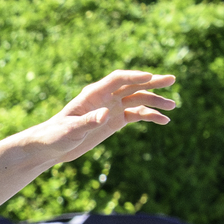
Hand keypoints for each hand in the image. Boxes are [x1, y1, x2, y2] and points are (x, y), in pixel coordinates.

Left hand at [32, 70, 176, 161]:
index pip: (117, 79)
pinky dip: (150, 116)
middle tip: (172, 80)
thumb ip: (88, 121)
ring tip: (172, 107)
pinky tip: (163, 120)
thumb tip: (106, 114)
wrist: (50, 146)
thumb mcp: (71, 130)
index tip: (150, 77)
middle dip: (152, 82)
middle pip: (132, 85)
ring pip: (138, 99)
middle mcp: (104, 98)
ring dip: (155, 101)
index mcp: (92, 94)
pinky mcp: (114, 121)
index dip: (133, 77)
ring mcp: (111, 108)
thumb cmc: (56, 135)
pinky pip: (136, 115)